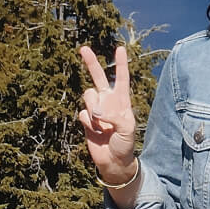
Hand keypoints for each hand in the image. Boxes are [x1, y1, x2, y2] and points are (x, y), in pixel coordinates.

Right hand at [78, 44, 137, 181]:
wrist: (113, 160)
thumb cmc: (125, 144)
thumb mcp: (127, 129)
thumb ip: (114, 117)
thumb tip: (97, 112)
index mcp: (122, 100)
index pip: (121, 78)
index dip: (121, 64)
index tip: (120, 48)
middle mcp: (108, 100)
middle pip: (98, 77)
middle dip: (91, 62)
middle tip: (83, 48)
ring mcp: (96, 109)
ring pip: (87, 96)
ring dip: (93, 110)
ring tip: (103, 126)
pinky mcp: (86, 119)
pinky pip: (82, 114)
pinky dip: (88, 123)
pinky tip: (95, 132)